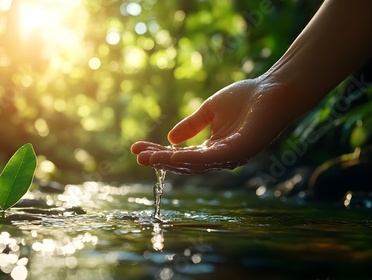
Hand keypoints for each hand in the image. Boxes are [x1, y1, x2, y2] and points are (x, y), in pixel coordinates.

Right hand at [131, 78, 292, 173]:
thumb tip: (170, 138)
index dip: (159, 152)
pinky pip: (210, 158)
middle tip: (137, 157)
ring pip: (194, 165)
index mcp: (214, 148)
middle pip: (184, 163)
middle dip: (159, 160)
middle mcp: (220, 157)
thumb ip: (192, 125)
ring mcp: (230, 157)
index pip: (181, 155)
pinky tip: (170, 154)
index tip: (137, 148)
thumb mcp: (210, 111)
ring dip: (169, 162)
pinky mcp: (240, 151)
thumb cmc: (247, 97)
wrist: (275, 88)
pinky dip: (189, 158)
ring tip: (147, 157)